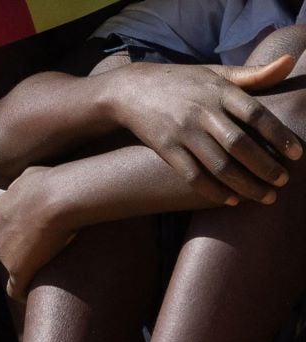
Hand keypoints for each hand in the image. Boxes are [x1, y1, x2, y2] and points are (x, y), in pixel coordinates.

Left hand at [0, 168, 76, 300]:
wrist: (56, 198)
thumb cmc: (50, 184)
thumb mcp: (32, 176)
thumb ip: (26, 184)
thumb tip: (30, 184)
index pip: (7, 225)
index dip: (22, 230)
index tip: (38, 231)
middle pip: (9, 245)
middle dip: (25, 249)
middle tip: (48, 250)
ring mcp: (6, 253)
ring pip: (13, 264)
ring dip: (27, 268)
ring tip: (47, 270)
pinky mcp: (18, 269)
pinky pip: (14, 288)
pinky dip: (21, 292)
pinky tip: (29, 295)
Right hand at [110, 55, 301, 204]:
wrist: (130, 90)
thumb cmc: (180, 82)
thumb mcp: (214, 73)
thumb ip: (252, 74)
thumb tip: (289, 62)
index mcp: (218, 91)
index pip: (256, 114)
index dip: (279, 136)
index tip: (297, 155)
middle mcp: (201, 112)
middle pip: (240, 145)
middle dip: (265, 167)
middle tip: (283, 182)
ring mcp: (182, 132)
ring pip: (219, 165)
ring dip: (245, 185)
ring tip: (265, 196)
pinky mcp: (166, 149)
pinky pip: (193, 176)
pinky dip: (213, 191)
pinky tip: (231, 200)